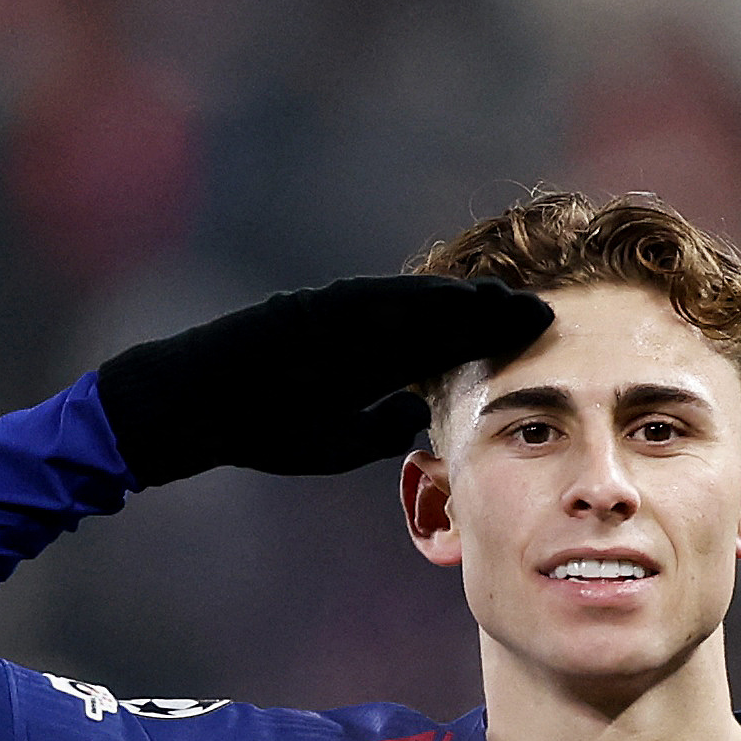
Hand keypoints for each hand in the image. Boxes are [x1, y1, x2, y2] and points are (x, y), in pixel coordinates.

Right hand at [94, 274, 554, 486]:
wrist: (194, 412)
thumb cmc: (258, 429)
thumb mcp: (335, 442)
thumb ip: (378, 429)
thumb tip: (420, 419)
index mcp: (370, 366)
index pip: (442, 352)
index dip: (491, 347)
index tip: (542, 347)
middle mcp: (359, 334)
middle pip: (437, 322)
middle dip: (489, 317)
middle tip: (546, 314)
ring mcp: (334, 318)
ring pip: (408, 306)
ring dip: (459, 301)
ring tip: (509, 300)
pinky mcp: (307, 308)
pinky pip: (366, 302)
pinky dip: (408, 299)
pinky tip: (449, 298)